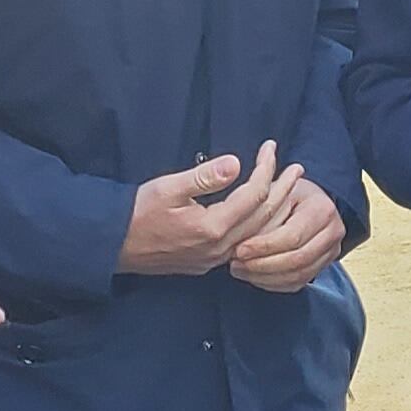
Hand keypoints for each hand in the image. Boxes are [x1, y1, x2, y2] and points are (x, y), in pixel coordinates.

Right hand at [123, 148, 288, 275]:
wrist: (112, 246)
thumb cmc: (136, 213)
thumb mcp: (167, 188)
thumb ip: (203, 177)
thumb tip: (236, 163)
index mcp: (212, 227)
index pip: (253, 195)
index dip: (266, 168)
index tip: (271, 147)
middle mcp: (219, 248)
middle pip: (263, 217)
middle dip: (282, 190)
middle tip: (298, 169)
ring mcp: (214, 259)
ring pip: (257, 235)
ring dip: (275, 210)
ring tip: (289, 191)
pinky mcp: (206, 263)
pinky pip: (245, 245)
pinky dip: (260, 227)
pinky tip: (263, 217)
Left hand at [228, 169, 349, 292]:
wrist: (310, 199)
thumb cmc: (288, 192)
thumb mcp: (276, 190)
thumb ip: (263, 213)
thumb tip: (240, 238)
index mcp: (322, 209)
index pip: (292, 236)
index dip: (264, 246)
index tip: (239, 250)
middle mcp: (333, 232)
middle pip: (297, 259)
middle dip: (262, 265)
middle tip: (235, 264)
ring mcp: (331, 252)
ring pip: (298, 275)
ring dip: (265, 277)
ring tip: (240, 270)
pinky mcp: (323, 266)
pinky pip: (298, 283)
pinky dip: (273, 283)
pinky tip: (254, 277)